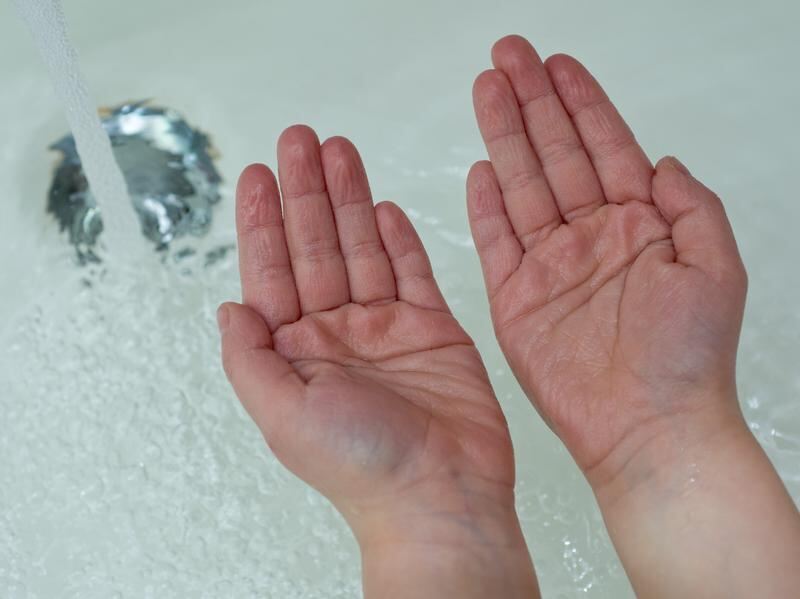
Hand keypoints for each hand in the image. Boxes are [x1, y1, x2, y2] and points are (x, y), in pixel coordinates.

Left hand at [219, 126, 537, 597]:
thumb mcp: (282, 412)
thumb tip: (227, 308)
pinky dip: (398, 238)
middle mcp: (337, 334)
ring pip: (362, 248)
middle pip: (316, 246)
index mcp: (296, 352)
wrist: (442, 495)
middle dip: (307, 191)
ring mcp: (386, 329)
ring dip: (350, 200)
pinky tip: (382, 207)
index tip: (258, 174)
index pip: (273, 270)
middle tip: (301, 141)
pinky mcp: (433, 330)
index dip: (264, 219)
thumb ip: (248, 357)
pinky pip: (412, 272)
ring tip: (340, 152)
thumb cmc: (363, 468)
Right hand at [468, 35, 799, 598]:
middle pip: (555, 153)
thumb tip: (662, 162)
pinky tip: (480, 170)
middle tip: (509, 56)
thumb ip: (691, 207)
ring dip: (504, 136)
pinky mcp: (517, 299)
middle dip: (531, 102)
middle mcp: (590, 238)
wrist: (648, 428)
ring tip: (487, 89)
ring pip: (522, 185)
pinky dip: (486, 206)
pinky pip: (497, 241)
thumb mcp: (716, 269)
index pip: (604, 146)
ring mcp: (551, 267)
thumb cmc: (689, 359)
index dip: (580, 103)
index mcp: (638, 226)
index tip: (558, 64)